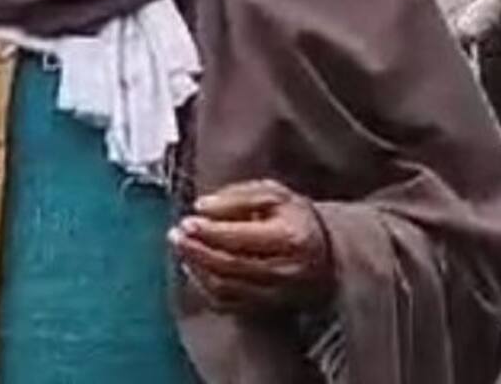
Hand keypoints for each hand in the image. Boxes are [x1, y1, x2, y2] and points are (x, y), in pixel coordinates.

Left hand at [169, 179, 332, 312]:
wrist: (325, 250)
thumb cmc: (293, 216)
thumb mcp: (273, 193)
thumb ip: (236, 196)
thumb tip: (201, 207)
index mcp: (290, 238)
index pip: (242, 238)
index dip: (210, 232)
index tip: (186, 222)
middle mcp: (286, 270)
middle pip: (230, 266)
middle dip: (197, 251)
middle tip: (175, 235)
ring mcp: (278, 294)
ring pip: (227, 287)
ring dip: (197, 268)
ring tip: (182, 248)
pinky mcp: (268, 307)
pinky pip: (228, 303)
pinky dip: (205, 287)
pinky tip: (194, 267)